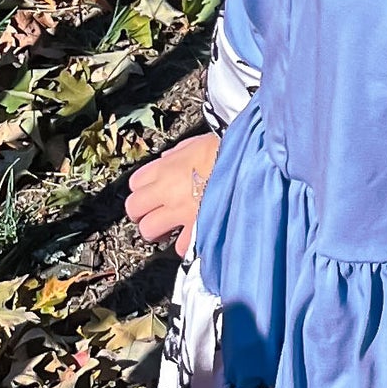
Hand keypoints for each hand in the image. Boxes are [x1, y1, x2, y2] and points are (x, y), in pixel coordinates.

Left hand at [124, 133, 220, 255]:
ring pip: (149, 230)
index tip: (151, 195)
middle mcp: (167, 189)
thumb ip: (179, 153)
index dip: (143, 191)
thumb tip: (169, 159)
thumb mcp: (199, 142)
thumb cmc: (230, 149)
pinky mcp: (197, 228)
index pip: (135, 183)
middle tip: (156, 216)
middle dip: (143, 214)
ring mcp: (180, 210)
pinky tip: (194, 238)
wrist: (251, 164)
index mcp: (167, 166)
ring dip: (159, 232)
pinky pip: (180, 245)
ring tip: (171, 230)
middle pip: (135, 208)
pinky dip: (185, 245)